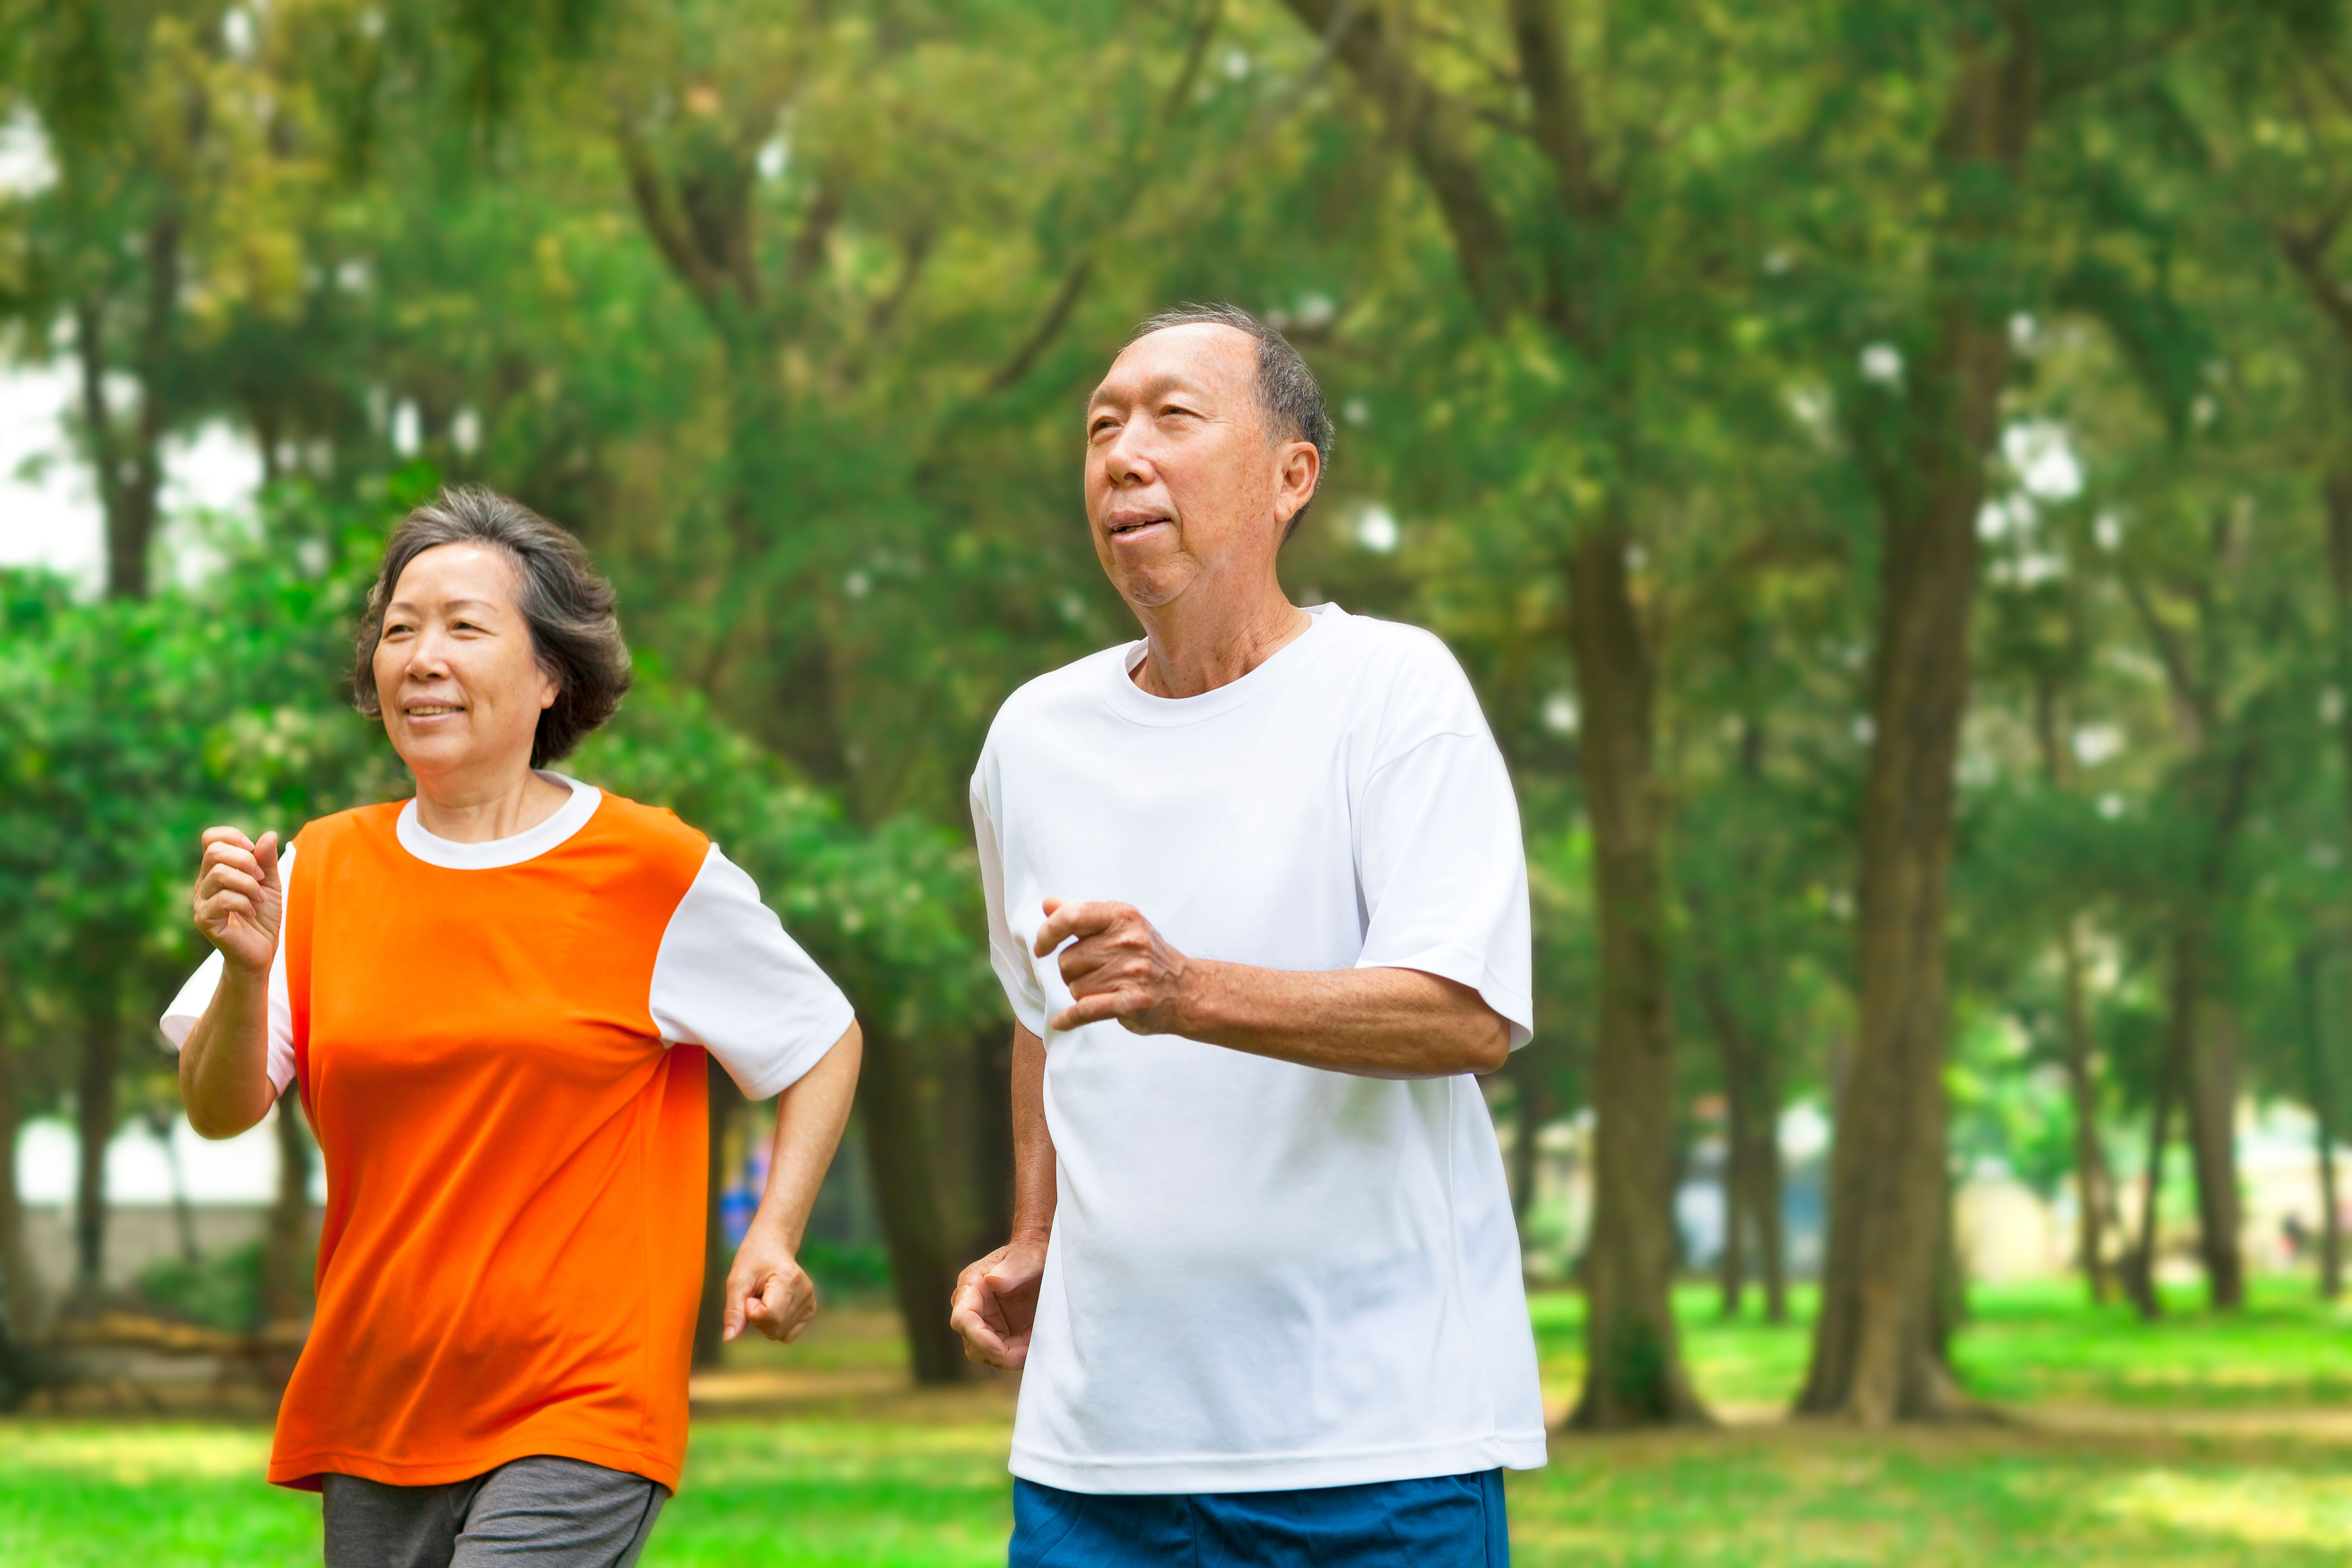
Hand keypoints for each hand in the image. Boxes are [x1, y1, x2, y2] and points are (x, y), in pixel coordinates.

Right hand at [192, 828, 281, 977]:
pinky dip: (244, 902)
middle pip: (214, 852)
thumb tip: (268, 834)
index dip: (232, 836)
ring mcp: (201, 902)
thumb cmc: (263, 917)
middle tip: (260, 879)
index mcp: (216, 870)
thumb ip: (267, 860)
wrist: (260, 951)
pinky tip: (252, 912)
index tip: (252, 849)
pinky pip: (222, 899)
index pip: (211, 839)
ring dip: (248, 884)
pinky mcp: (204, 920)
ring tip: (259, 899)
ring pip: (219, 874)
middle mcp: (204, 883)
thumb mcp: (270, 884)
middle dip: (245, 860)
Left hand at [723, 1228, 817, 1344]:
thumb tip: (728, 1339)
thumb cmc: (753, 1259)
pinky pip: (788, 1334)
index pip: (768, 1315)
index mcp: (789, 1279)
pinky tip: (775, 1306)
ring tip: (766, 1298)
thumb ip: (733, 1310)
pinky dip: (776, 1326)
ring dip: (766, 1322)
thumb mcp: (737, 1280)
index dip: (751, 1310)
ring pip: (780, 1334)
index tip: (751, 1293)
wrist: (773, 1245)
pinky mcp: (810, 1309)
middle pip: (774, 1329)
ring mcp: (810, 1301)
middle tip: (756, 1295)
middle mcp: (805, 1291)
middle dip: (757, 1318)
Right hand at [949, 1237, 1046, 1368]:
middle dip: (1000, 1355)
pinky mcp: (998, 1334)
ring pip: (988, 1354)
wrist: (1038, 1261)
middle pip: (973, 1345)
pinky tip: (1035, 1338)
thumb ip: (1012, 1269)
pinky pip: (1004, 1354)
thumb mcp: (1026, 1259)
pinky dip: (1019, 1354)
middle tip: (1028, 1352)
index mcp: (971, 1287)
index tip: (1002, 1350)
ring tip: (1036, 1340)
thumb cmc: (1029, 1255)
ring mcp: (984, 1324)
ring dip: (1012, 1356)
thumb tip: (992, 1281)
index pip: (963, 1319)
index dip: (979, 1338)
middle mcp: (972, 1308)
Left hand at [1033, 897, 1192, 1034]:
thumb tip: (1046, 904)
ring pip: (1075, 988)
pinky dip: (1069, 1018)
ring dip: (1082, 993)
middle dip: (1073, 972)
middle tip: (1096, 974)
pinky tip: (1061, 1022)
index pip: (1071, 917)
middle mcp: (1129, 941)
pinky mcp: (1133, 1002)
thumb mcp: (1119, 926)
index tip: (1042, 948)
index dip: (1048, 933)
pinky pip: (1086, 1010)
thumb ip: (1081, 914)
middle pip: (1068, 960)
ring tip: (1106, 989)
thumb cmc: (1145, 955)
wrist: (1186, 989)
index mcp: (1123, 916)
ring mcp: (1133, 972)